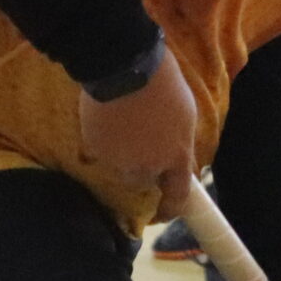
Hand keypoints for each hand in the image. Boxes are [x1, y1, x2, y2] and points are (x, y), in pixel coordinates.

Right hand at [78, 48, 198, 219]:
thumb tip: (174, 157)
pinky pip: (98, 153)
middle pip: (143, 180)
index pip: (177, 196)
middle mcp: (148, 166)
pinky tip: (105, 118)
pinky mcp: (95, 150)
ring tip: (123, 122)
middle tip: (140, 140)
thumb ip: (179, 143)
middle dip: (142, 167)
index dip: (170, 209)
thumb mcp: (185, 114)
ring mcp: (119, 160)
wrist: (125, 65)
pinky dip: (101, 141)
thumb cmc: (163, 82)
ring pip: (120, 167)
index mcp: (177, 156)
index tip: (162, 214)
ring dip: (121, 154)